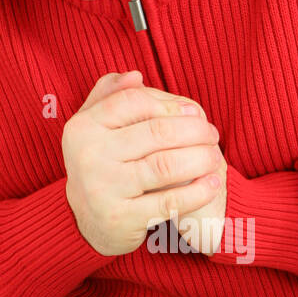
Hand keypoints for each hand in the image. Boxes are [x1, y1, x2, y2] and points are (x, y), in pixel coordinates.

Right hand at [62, 71, 223, 255]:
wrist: (89, 221)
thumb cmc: (101, 162)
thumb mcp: (94, 126)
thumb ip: (110, 95)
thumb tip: (136, 76)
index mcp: (83, 126)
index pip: (134, 102)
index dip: (170, 104)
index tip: (194, 111)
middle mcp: (89, 156)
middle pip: (156, 132)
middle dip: (194, 131)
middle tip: (212, 134)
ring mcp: (104, 189)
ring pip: (166, 166)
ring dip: (200, 158)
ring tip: (214, 157)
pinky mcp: (121, 219)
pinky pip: (169, 201)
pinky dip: (197, 191)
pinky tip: (211, 183)